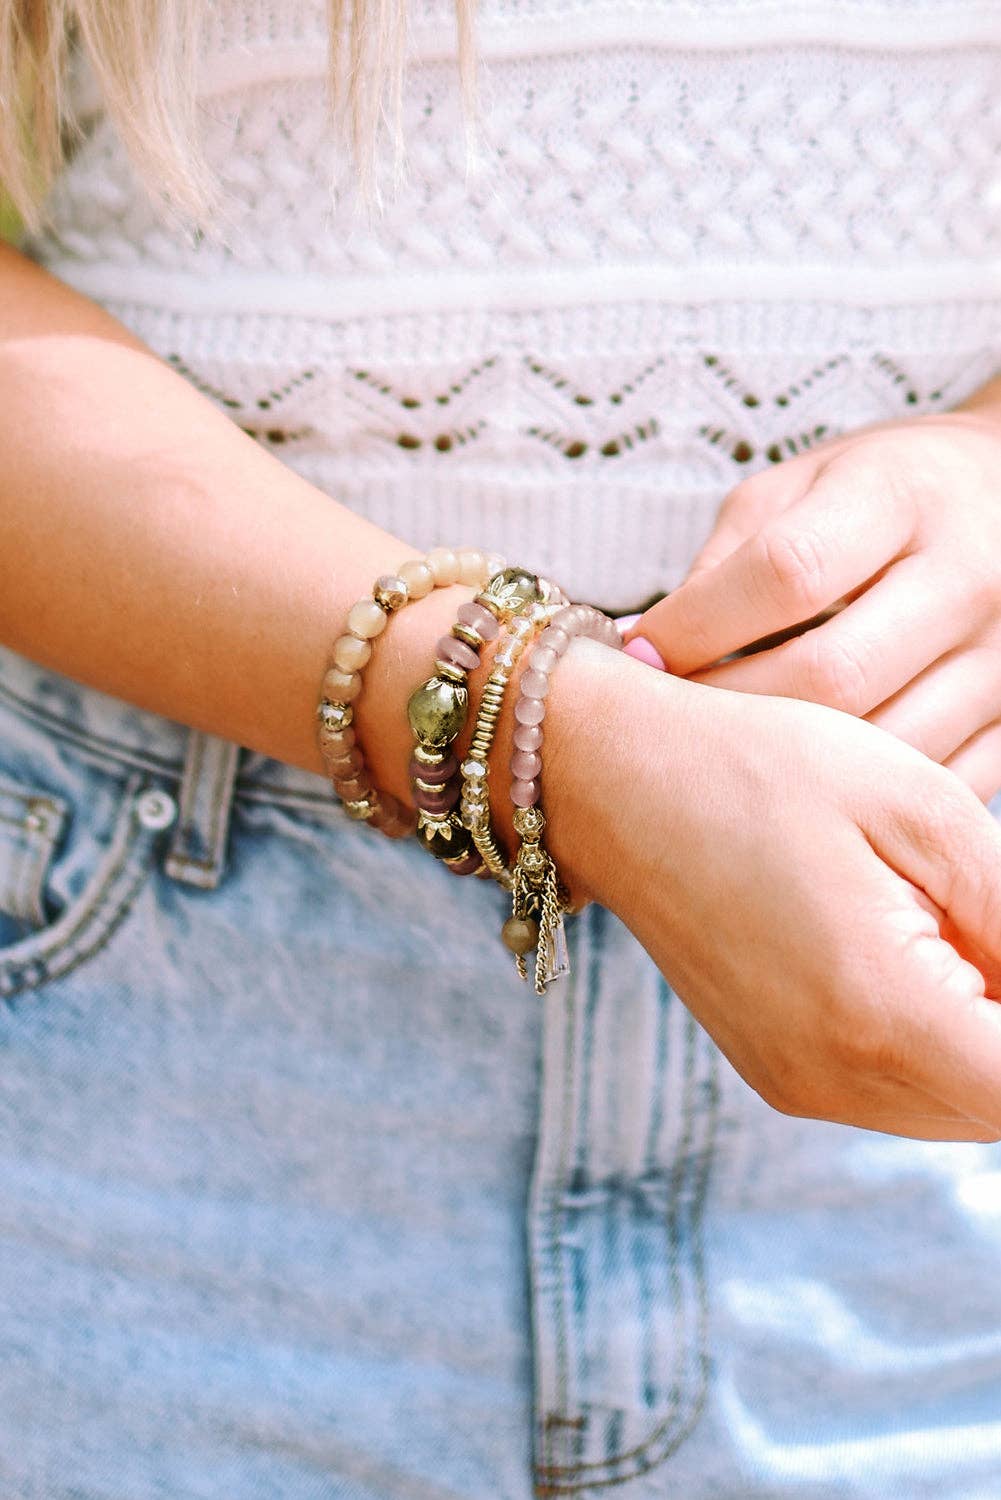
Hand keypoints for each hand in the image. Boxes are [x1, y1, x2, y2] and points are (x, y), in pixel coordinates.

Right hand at [545, 643, 1000, 1140]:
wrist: (613, 780)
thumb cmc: (762, 768)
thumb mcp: (922, 809)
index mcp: (880, 1014)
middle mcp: (834, 1080)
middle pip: (999, 1111)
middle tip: (980, 913)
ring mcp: (797, 1085)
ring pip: (957, 1110)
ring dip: (987, 1040)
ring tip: (952, 925)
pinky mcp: (776, 1073)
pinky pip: (897, 1093)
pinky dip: (941, 1043)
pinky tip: (922, 953)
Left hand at [626, 410, 1000, 800]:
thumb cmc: (881, 492)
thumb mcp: (798, 486)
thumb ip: (727, 560)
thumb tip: (652, 650)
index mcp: (901, 496)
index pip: (786, 573)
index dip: (697, 625)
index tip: (641, 654)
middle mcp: (968, 574)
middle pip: (832, 675)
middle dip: (732, 708)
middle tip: (672, 720)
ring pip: (882, 748)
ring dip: (788, 765)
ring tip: (729, 754)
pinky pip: (931, 785)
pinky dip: (857, 795)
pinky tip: (806, 778)